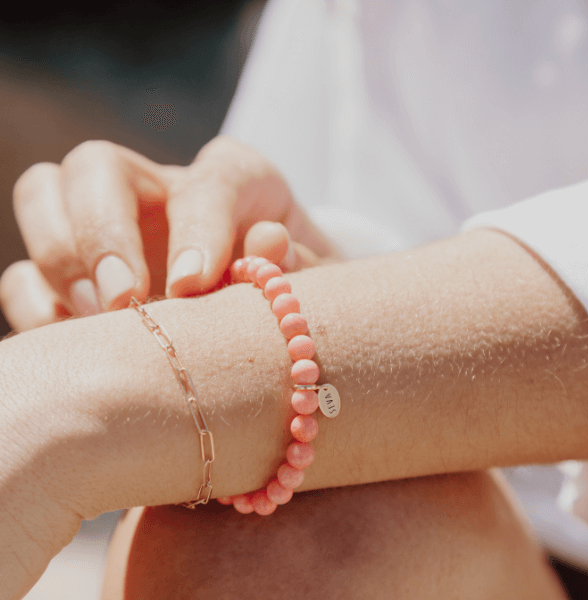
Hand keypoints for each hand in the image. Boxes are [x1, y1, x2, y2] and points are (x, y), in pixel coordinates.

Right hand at [0, 135, 341, 330]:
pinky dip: (36, 303)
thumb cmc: (291, 287)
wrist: (269, 305)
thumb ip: (297, 264)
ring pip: (44, 196)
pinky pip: (25, 273)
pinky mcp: (76, 274)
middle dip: (102, 231)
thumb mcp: (311, 276)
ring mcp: (112, 228)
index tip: (194, 285)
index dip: (197, 226)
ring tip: (102, 318)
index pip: (210, 180)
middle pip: (96, 165)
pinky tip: (76, 338)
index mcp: (234, 179)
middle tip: (125, 299)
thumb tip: (267, 245)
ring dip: (62, 260)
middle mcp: (162, 190)